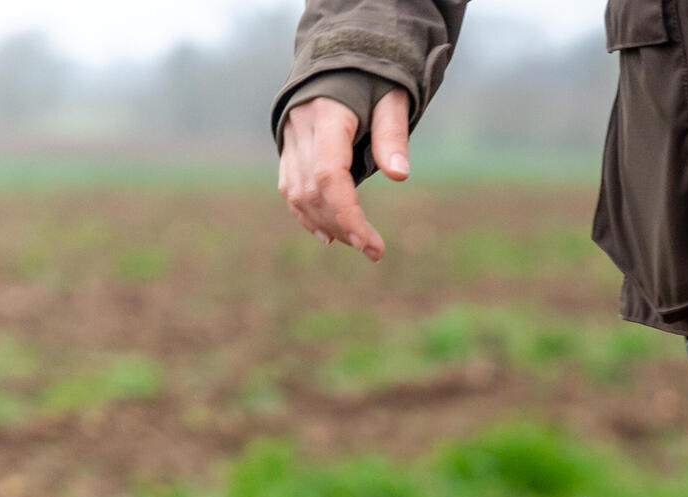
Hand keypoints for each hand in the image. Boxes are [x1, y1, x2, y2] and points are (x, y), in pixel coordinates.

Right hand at [279, 88, 412, 261]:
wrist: (340, 54)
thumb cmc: (373, 76)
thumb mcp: (392, 96)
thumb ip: (393, 133)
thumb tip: (400, 176)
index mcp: (328, 114)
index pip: (329, 175)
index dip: (347, 214)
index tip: (370, 243)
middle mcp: (301, 127)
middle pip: (311, 190)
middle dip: (342, 225)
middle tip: (373, 250)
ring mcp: (289, 137)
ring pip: (296, 193)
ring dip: (325, 223)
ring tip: (358, 242)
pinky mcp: (288, 145)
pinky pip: (290, 186)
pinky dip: (306, 213)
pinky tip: (328, 234)